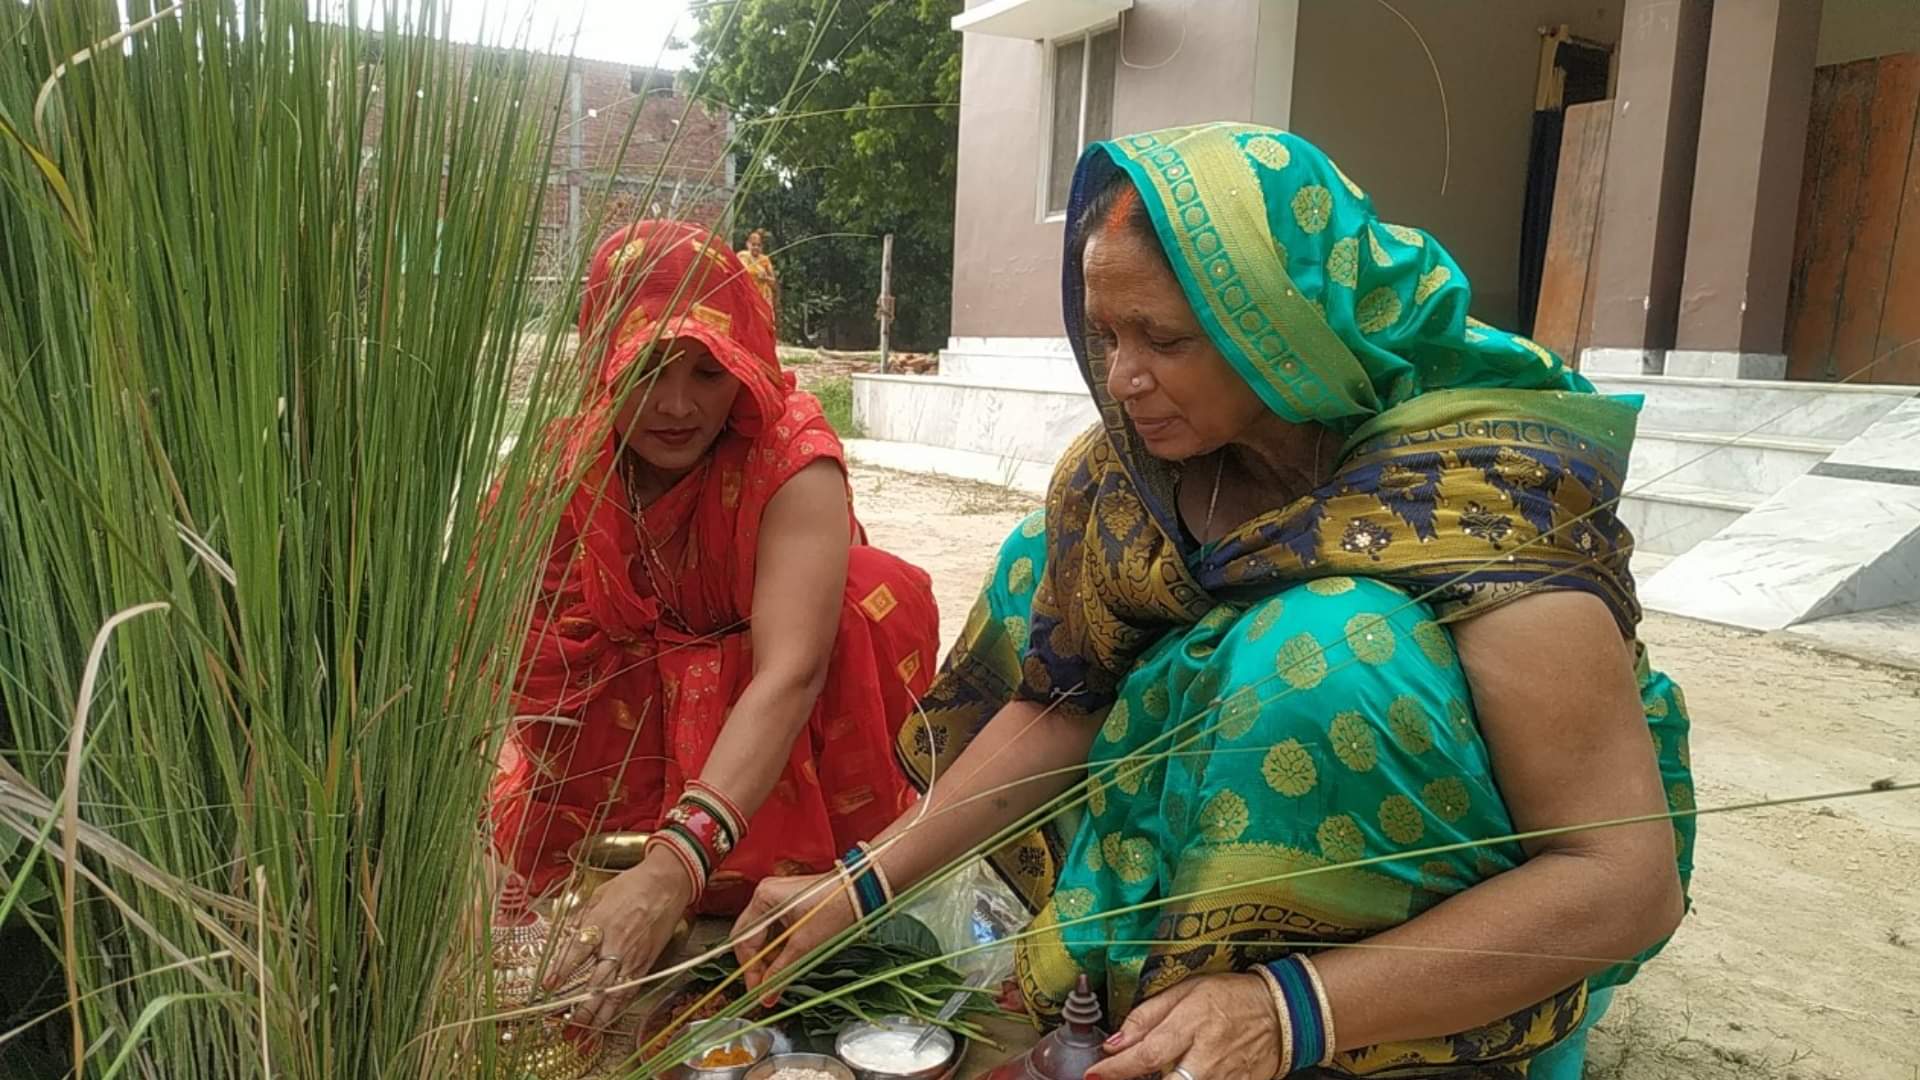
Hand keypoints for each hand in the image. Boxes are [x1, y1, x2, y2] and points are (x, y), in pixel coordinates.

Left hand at [549, 851, 695, 1036]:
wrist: (667, 883)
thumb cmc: (632, 885)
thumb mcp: (599, 895)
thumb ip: (580, 918)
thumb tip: (561, 937)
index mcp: (601, 923)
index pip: (577, 952)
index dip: (560, 971)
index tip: (547, 986)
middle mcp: (617, 944)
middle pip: (596, 982)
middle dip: (581, 1009)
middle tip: (567, 1027)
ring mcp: (633, 956)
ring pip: (615, 993)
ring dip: (599, 1016)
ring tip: (585, 1034)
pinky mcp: (647, 962)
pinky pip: (631, 989)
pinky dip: (619, 1008)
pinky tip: (608, 1020)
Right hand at [729, 871, 856, 1003]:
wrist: (862, 891)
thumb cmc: (835, 908)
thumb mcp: (804, 945)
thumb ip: (781, 972)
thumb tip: (766, 995)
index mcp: (763, 898)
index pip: (744, 941)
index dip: (749, 970)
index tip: (758, 991)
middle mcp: (765, 895)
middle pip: (750, 938)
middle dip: (758, 965)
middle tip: (766, 988)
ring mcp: (776, 899)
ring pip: (763, 937)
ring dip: (770, 959)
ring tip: (782, 976)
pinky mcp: (789, 905)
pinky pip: (775, 931)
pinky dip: (780, 949)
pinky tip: (789, 962)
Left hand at [1092, 974, 1282, 1079]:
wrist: (1281, 1013)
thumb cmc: (1230, 996)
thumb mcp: (1186, 990)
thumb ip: (1147, 1015)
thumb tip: (1114, 1041)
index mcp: (1192, 1022)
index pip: (1146, 1053)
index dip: (1116, 1068)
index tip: (1094, 1074)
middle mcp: (1207, 1054)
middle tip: (1113, 1078)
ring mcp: (1224, 1076)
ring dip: (1164, 1079)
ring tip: (1155, 1070)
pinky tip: (1181, 1073)